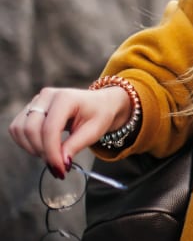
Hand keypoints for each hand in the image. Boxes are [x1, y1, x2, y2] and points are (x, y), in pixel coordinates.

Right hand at [8, 86, 130, 177]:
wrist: (100, 104)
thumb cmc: (99, 115)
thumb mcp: (94, 131)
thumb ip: (76, 145)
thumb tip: (61, 163)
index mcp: (66, 98)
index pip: (50, 129)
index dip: (52, 152)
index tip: (61, 170)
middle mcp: (47, 96)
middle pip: (31, 129)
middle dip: (42, 152)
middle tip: (58, 166)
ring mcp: (36, 101)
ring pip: (20, 129)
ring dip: (32, 148)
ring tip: (52, 156)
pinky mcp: (30, 109)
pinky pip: (17, 129)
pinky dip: (26, 143)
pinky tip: (43, 148)